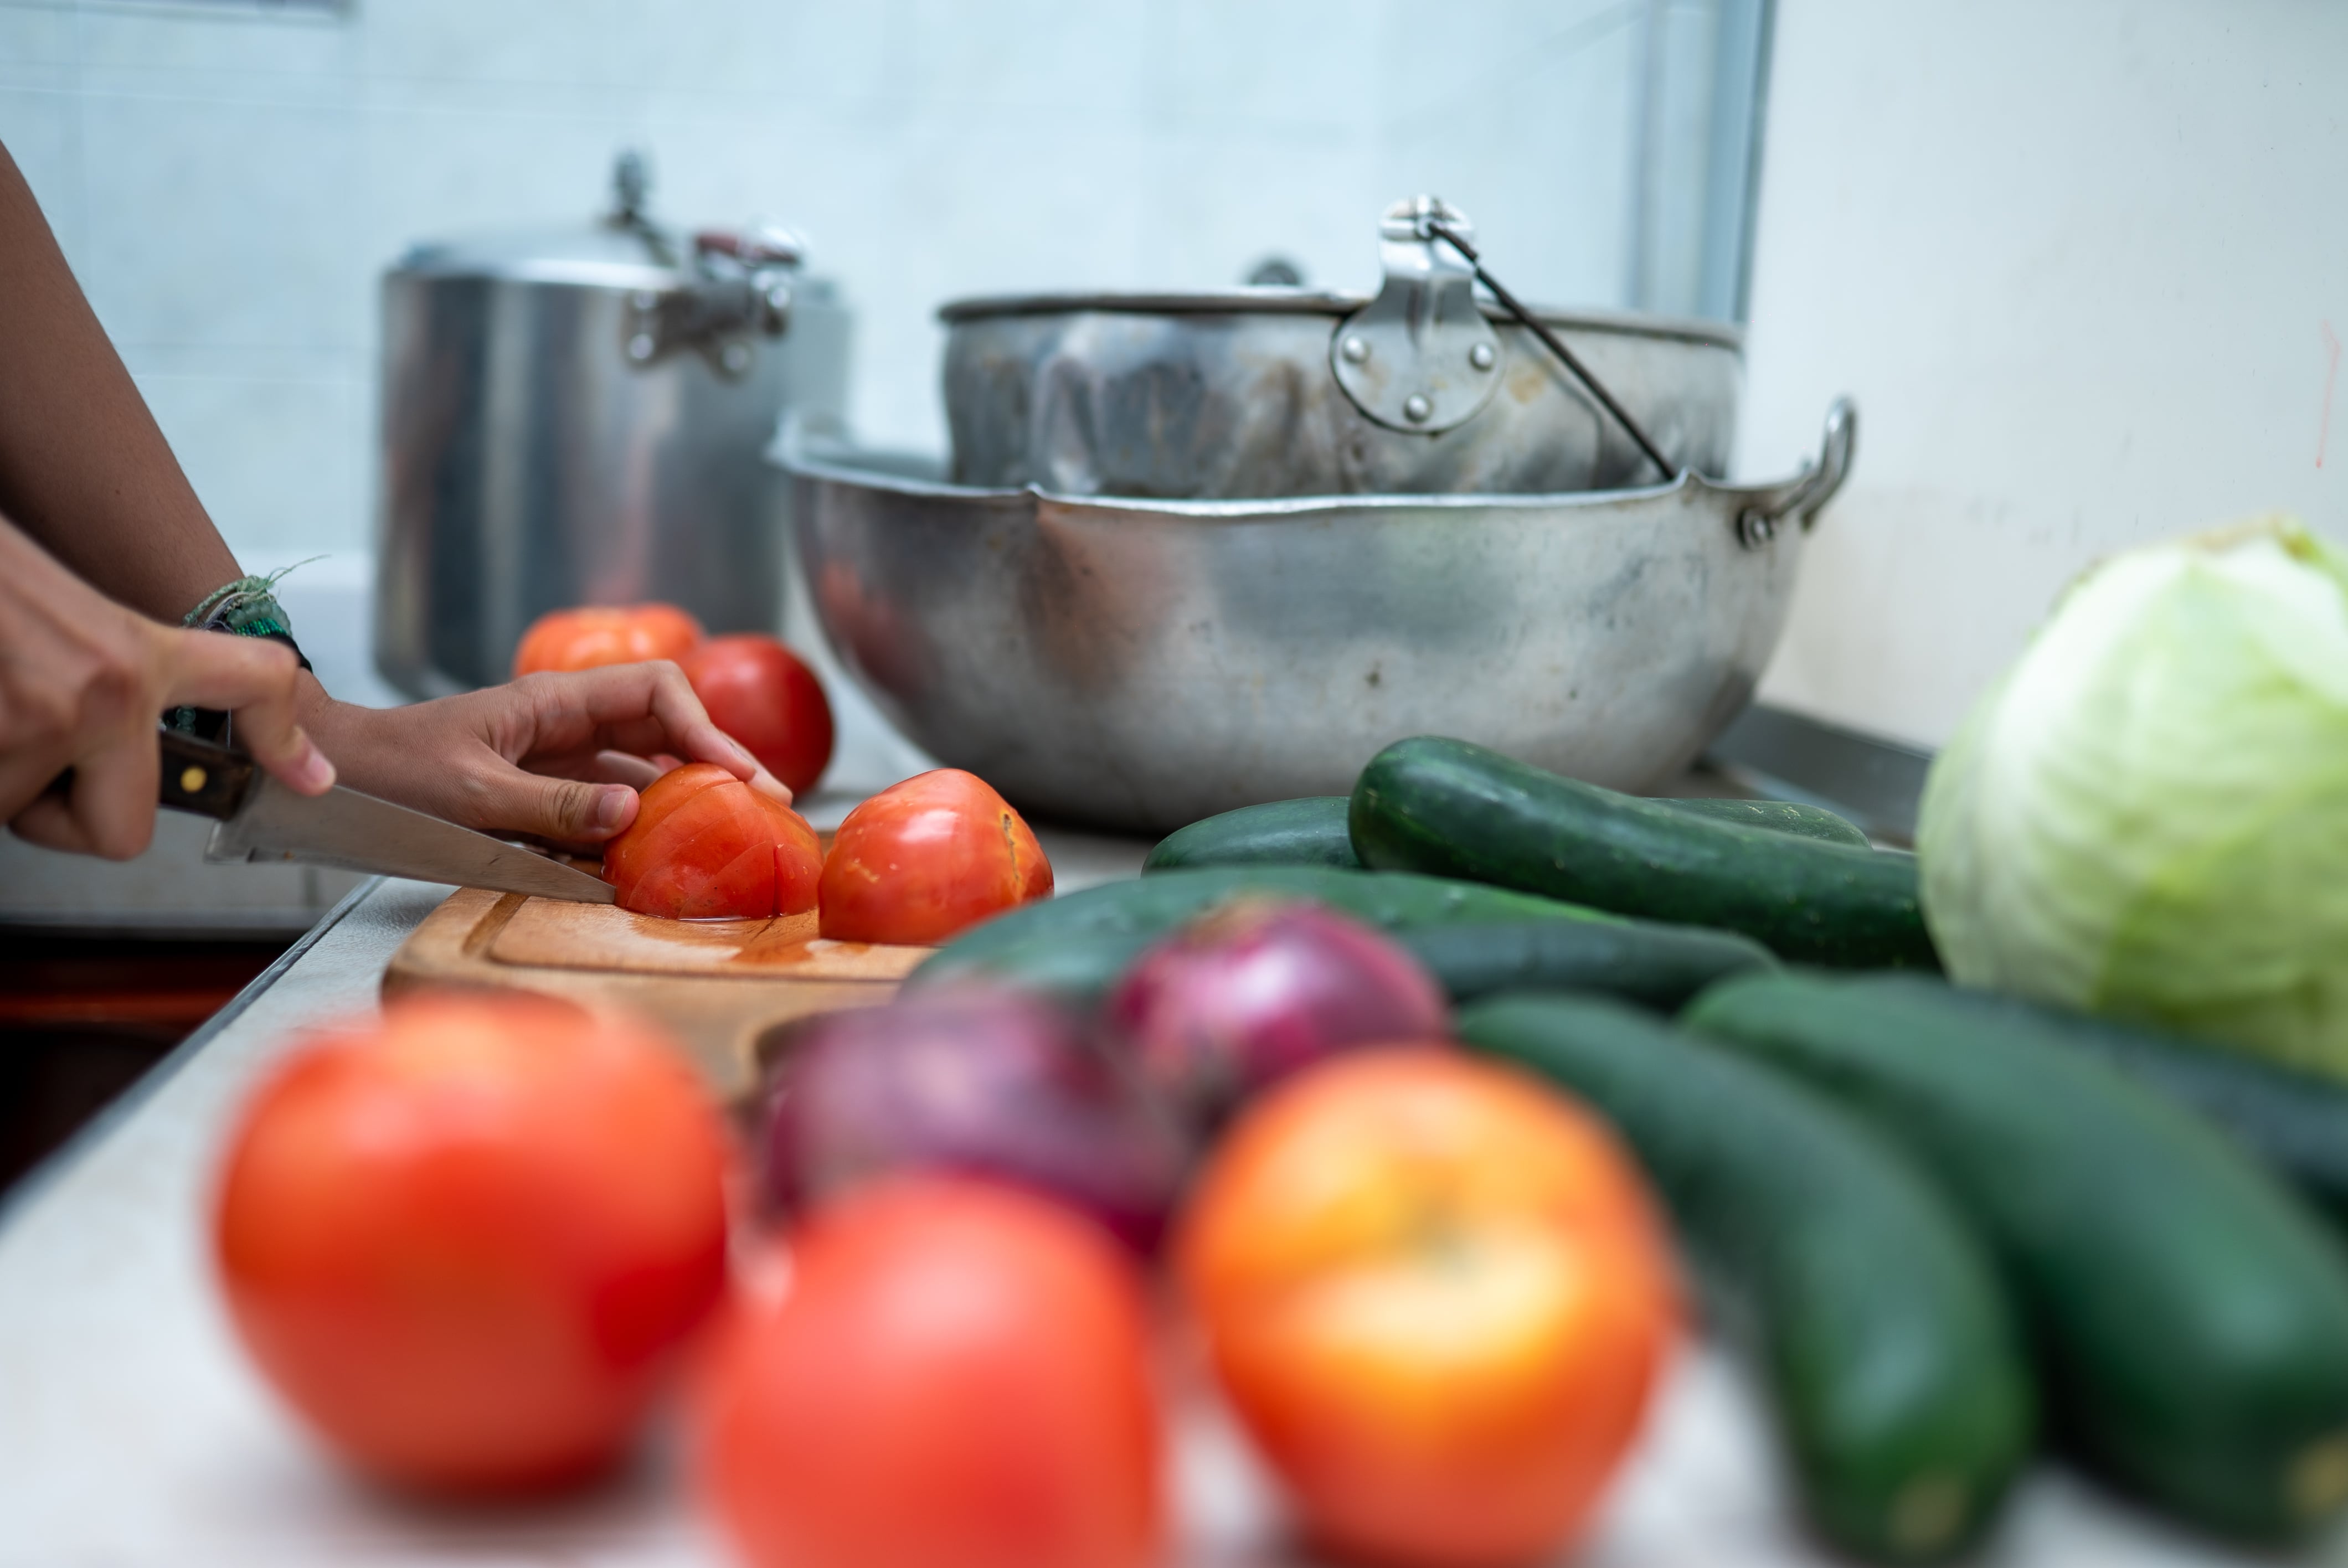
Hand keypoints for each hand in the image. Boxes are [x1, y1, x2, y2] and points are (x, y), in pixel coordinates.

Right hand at [1, 517, 333, 857]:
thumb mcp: (71, 616)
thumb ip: (119, 676)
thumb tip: (136, 727)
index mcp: (131, 656)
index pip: (250, 684)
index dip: (283, 736)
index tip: (310, 778)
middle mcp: (99, 695)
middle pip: (120, 832)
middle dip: (67, 812)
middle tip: (32, 754)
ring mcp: (35, 726)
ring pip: (25, 818)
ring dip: (2, 780)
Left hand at [299, 662, 788, 849]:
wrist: (324, 777)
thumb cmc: (386, 774)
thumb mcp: (470, 795)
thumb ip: (553, 805)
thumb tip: (632, 809)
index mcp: (553, 702)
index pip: (655, 692)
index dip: (705, 728)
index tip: (738, 776)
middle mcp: (562, 724)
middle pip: (661, 729)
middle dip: (715, 763)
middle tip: (766, 809)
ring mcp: (552, 759)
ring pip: (637, 770)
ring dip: (682, 799)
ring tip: (727, 835)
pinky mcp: (537, 795)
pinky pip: (600, 806)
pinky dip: (633, 829)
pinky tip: (657, 859)